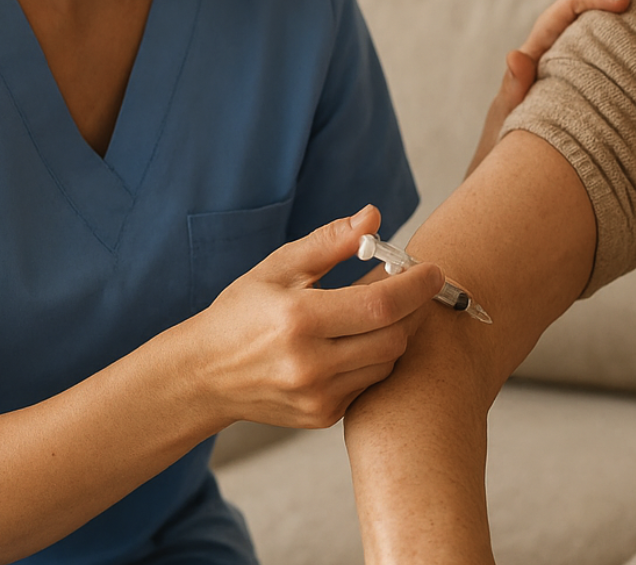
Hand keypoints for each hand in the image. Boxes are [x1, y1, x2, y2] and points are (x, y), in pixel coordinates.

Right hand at [186, 205, 444, 429]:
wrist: (203, 375)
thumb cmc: (242, 313)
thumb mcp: (278, 268)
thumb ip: (329, 242)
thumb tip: (373, 217)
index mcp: (298, 319)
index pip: (381, 304)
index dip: (416, 285)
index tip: (433, 270)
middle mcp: (310, 365)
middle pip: (393, 338)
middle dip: (411, 310)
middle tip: (408, 287)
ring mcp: (317, 397)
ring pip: (387, 363)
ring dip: (393, 335)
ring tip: (378, 312)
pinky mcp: (321, 417)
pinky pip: (369, 385)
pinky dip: (372, 360)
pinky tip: (355, 343)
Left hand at [466, 0, 635, 175]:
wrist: (520, 163)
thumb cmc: (514, 141)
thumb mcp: (513, 116)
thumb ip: (514, 87)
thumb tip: (515, 55)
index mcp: (543, 43)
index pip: (570, 5)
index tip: (625, 3)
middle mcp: (559, 36)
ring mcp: (577, 44)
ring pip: (600, 0)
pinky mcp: (595, 56)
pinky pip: (612, 24)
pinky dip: (630, 2)